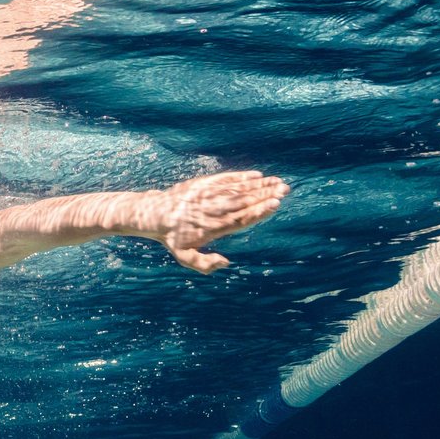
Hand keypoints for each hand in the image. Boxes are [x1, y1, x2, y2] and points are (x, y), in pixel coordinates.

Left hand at [152, 171, 288, 273]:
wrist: (154, 214)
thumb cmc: (173, 238)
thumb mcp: (185, 257)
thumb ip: (205, 263)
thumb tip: (226, 262)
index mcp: (213, 227)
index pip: (240, 219)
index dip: (258, 211)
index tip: (274, 204)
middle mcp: (214, 209)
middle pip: (244, 201)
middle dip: (265, 195)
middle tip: (284, 190)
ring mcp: (210, 194)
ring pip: (238, 189)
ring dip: (260, 185)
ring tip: (278, 182)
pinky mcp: (205, 183)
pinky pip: (227, 179)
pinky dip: (242, 176)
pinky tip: (258, 175)